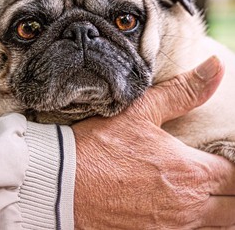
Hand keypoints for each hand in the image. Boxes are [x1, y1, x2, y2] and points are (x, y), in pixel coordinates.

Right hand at [72, 56, 234, 229]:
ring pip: (218, 227)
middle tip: (224, 177)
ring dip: (222, 213)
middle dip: (233, 191)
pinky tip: (185, 214)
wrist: (61, 181)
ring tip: (214, 198)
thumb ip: (183, 92)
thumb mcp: (141, 111)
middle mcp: (187, 207)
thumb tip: (216, 66)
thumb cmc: (101, 145)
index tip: (227, 157)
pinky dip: (198, 225)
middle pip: (234, 208)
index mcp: (190, 172)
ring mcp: (169, 228)